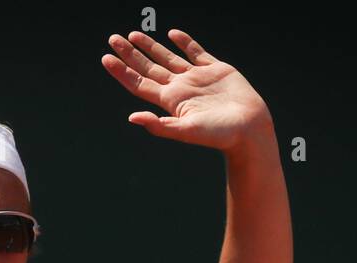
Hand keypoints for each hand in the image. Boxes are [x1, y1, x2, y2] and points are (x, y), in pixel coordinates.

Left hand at [101, 28, 271, 152]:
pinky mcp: (215, 70)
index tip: (106, 58)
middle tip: (112, 39)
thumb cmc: (220, 134)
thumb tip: (132, 118)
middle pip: (148, 68)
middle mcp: (180, 88)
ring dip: (150, 47)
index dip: (122, 71)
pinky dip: (184, 42)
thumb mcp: (187, 131)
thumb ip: (160, 125)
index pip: (139, 83)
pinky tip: (172, 34)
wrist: (250, 129)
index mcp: (170, 101)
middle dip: (130, 54)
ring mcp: (197, 78)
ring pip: (168, 58)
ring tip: (133, 35)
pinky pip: (196, 52)